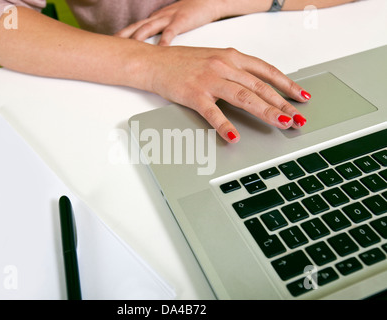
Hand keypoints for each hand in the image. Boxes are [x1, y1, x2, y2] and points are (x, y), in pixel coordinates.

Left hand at [115, 0, 221, 45]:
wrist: (208, 2)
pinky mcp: (181, 20)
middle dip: (121, 38)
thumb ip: (160, 37)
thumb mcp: (170, 25)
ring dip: (137, 39)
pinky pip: (170, 32)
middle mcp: (157, 18)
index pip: (133, 29)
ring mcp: (168, 18)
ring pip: (147, 28)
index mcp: (154, 20)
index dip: (121, 37)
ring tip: (128, 51)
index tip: (108, 47)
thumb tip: (151, 55)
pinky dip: (164, 42)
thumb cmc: (189, 15)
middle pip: (135, 28)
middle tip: (109, 49)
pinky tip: (160, 51)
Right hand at [145, 46, 309, 142]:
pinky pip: (213, 112)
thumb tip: (255, 88)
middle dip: (283, 104)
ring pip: (244, 97)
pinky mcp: (194, 94)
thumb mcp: (214, 60)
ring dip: (266, 111)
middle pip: (260, 86)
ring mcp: (209, 79)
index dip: (287, 84)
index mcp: (231, 56)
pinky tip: (234, 136)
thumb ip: (235, 71)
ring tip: (282, 123)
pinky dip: (225, 126)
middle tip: (298, 118)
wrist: (154, 62)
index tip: (302, 97)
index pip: (267, 71)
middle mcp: (224, 66)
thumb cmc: (182, 62)